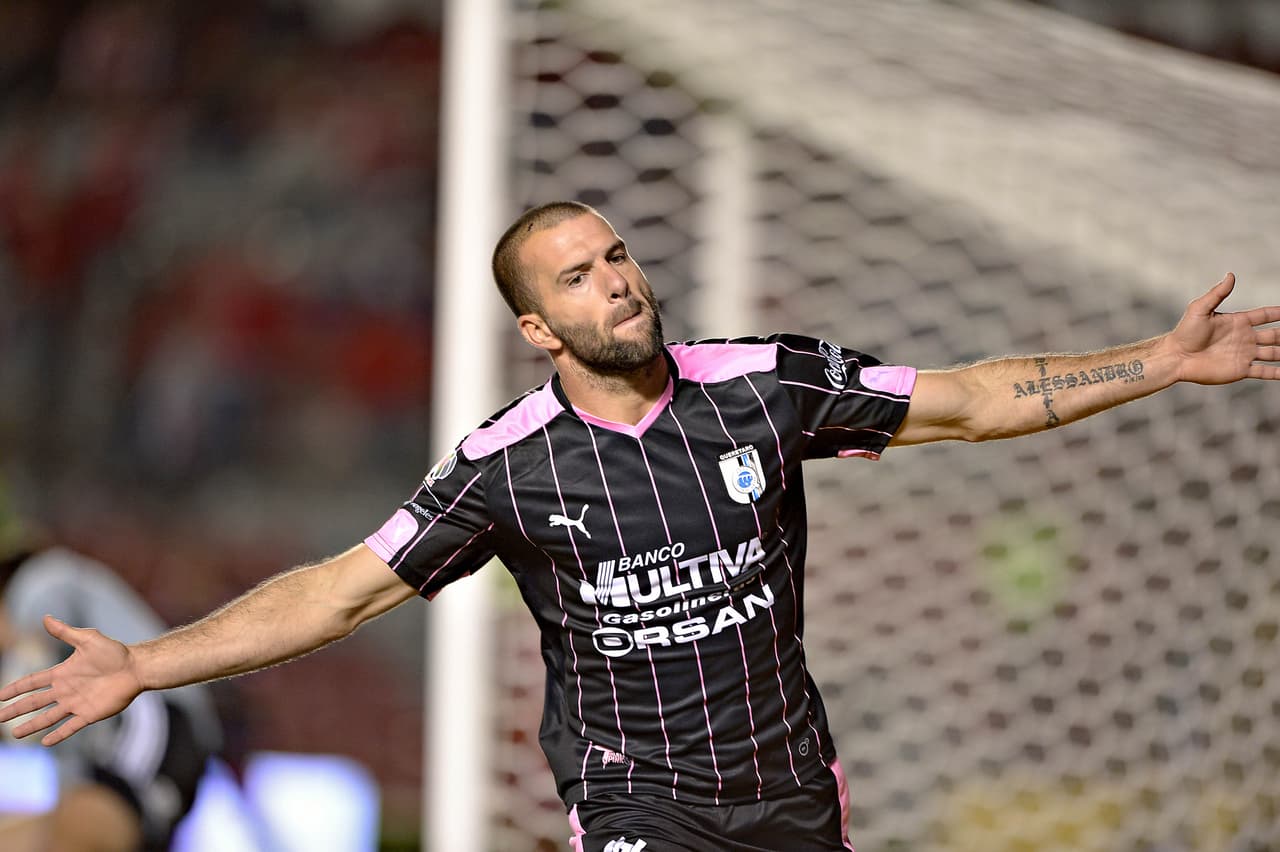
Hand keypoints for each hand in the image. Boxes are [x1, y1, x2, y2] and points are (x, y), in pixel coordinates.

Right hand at [0, 616, 142, 745]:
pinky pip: (70, 727)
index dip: (16, 688)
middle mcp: (65, 690)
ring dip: (32, 725)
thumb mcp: (88, 639)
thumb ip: (66, 632)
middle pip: (35, 702)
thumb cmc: (114, 652)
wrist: (136, 667)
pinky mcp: (89, 714)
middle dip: (16, 710)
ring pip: (48, 717)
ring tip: (15, 735)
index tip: (0, 695)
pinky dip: (58, 735)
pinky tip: (45, 742)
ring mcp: (76, 703)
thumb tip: (45, 618)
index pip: (33, 682)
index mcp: (62, 673)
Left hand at [1169, 273, 1279, 384]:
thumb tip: (1231, 275)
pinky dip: (1277, 373)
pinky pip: (1264, 372)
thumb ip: (1217, 293)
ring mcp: (1244, 354)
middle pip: (1275, 335)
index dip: (1279, 313)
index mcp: (1239, 322)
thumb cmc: (1184, 332)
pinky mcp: (1240, 370)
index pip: (1266, 315)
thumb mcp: (1200, 309)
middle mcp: (1245, 338)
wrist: (1176, 357)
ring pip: (1274, 353)